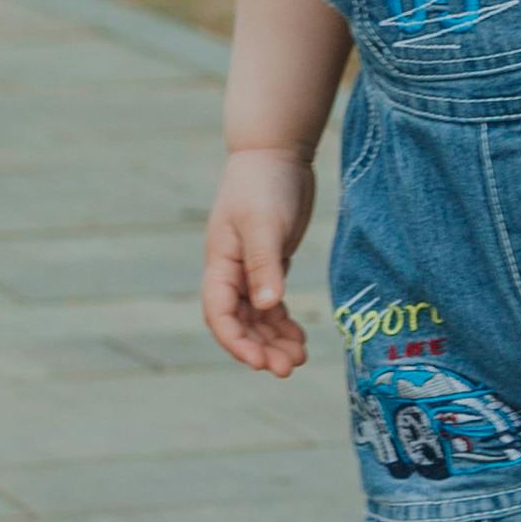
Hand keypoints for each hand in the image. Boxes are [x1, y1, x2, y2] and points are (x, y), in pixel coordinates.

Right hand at [202, 148, 317, 371]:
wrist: (276, 152)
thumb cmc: (263, 184)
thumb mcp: (263, 224)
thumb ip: (264, 265)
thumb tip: (268, 305)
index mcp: (220, 264)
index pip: (220, 314)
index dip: (236, 342)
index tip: (260, 362)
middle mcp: (231, 272)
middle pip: (240, 323)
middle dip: (260, 349)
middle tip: (288, 369)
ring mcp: (250, 269)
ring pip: (258, 318)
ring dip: (274, 341)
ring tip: (300, 360)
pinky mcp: (271, 264)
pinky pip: (273, 305)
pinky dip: (284, 324)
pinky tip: (300, 339)